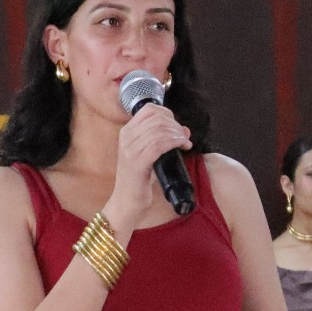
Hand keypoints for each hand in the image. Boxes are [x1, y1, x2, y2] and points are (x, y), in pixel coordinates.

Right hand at [105, 104, 192, 229]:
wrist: (126, 201)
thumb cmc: (138, 179)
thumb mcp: (149, 154)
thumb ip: (163, 139)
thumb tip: (185, 130)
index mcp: (126, 132)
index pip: (149, 109)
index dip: (168, 113)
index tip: (176, 126)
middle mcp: (126, 138)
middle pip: (157, 118)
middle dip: (176, 125)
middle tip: (184, 137)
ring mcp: (130, 150)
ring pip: (160, 130)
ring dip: (177, 135)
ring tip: (185, 144)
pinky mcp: (137, 163)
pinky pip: (159, 145)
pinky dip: (174, 143)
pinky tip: (182, 147)